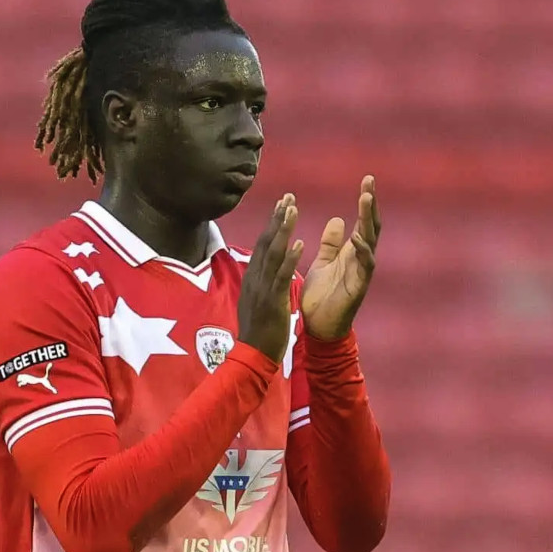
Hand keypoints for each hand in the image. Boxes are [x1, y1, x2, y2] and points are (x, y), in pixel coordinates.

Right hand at [237, 194, 303, 362]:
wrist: (253, 355)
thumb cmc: (259, 330)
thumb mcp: (258, 300)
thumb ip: (262, 282)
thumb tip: (264, 268)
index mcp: (254, 278)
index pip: (264, 245)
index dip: (273, 224)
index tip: (282, 205)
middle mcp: (256, 278)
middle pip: (266, 243)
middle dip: (277, 219)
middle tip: (288, 196)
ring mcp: (263, 289)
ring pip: (273, 254)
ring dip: (283, 230)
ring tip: (292, 209)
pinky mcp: (272, 301)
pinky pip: (282, 276)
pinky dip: (290, 258)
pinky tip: (299, 243)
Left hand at [301, 175, 380, 340]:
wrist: (317, 327)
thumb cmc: (321, 296)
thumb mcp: (324, 263)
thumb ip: (331, 244)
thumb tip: (339, 220)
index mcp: (352, 253)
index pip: (363, 221)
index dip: (366, 202)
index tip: (367, 179)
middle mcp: (360, 259)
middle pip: (371, 226)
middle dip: (371, 204)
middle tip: (369, 182)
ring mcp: (362, 273)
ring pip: (370, 242)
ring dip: (368, 221)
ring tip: (365, 200)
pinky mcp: (358, 288)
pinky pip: (365, 266)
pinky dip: (363, 251)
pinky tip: (358, 237)